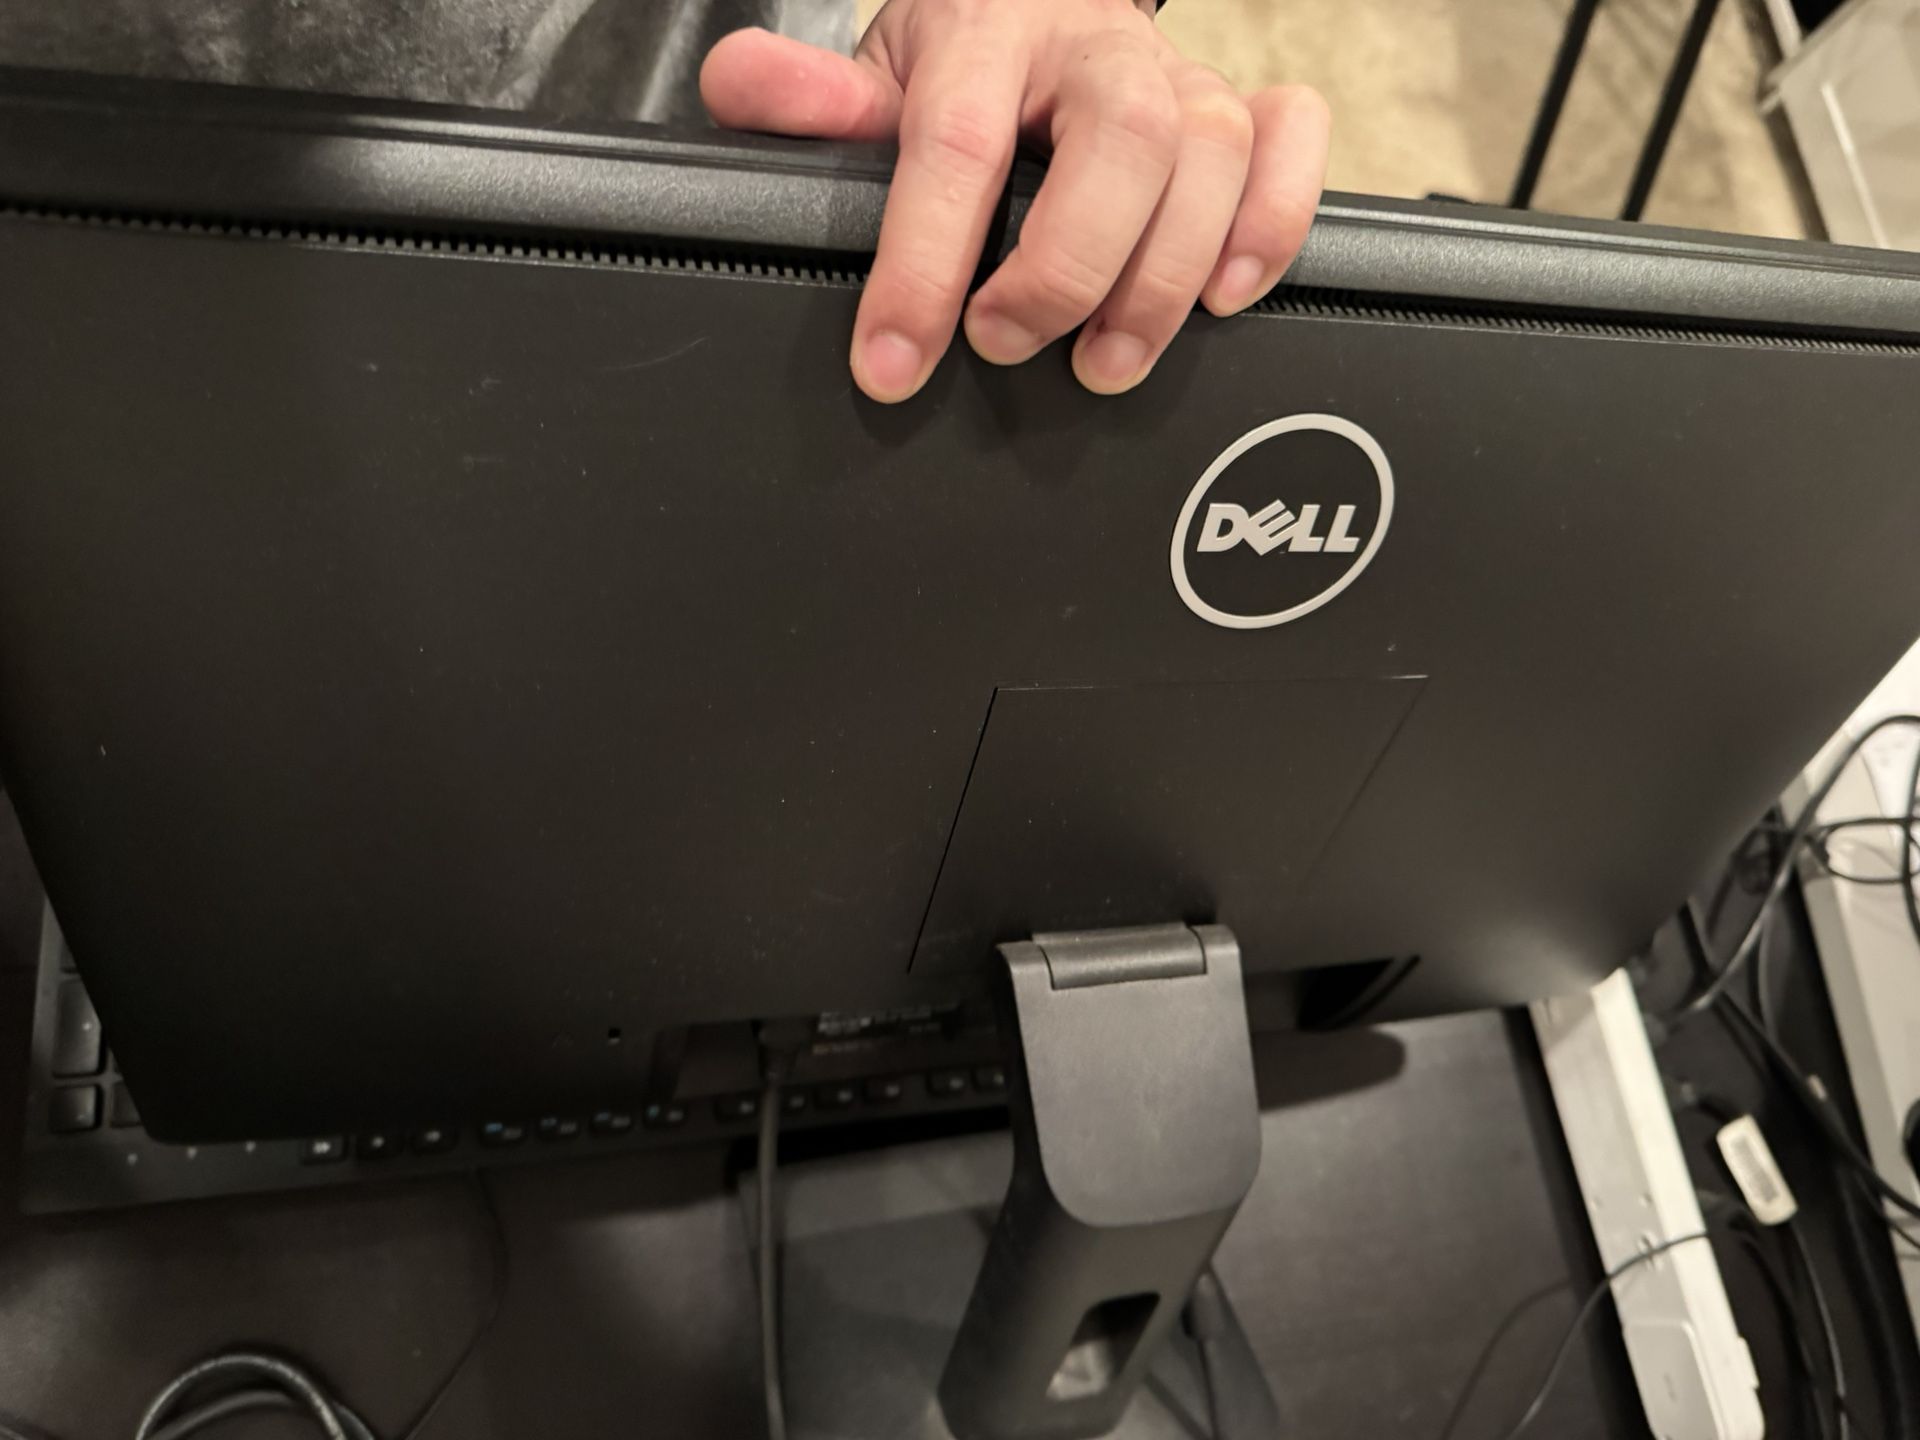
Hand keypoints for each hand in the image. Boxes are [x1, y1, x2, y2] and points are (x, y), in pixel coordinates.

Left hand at [700, 0, 1329, 402]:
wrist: (1039, 8)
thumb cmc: (959, 62)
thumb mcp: (873, 74)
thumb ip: (810, 96)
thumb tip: (748, 90)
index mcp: (987, 26)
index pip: (959, 144)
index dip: (923, 264)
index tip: (891, 363)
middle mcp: (1099, 46)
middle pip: (1125, 139)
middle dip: (1068, 265)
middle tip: (1006, 346)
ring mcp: (1181, 76)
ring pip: (1215, 153)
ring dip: (1167, 277)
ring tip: (1104, 364)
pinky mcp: (1244, 108)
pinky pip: (1294, 140)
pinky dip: (1276, 220)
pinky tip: (1228, 295)